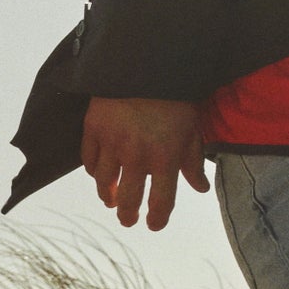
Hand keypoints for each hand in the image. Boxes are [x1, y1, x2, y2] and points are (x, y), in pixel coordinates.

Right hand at [79, 96, 210, 231]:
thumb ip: (193, 162)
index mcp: (165, 158)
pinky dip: (94, 171)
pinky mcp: (93, 129)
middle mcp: (137, 156)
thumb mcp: (192, 129)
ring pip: (105, 182)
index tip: (154, 225)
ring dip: (108, 195)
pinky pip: (89, 160)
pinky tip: (99, 175)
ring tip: (111, 200)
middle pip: (129, 198)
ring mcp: (112, 143)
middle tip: (128, 220)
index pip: (161, 201)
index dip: (157, 218)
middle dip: (128, 214)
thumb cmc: (176, 97)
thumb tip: (200, 189)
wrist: (147, 64)